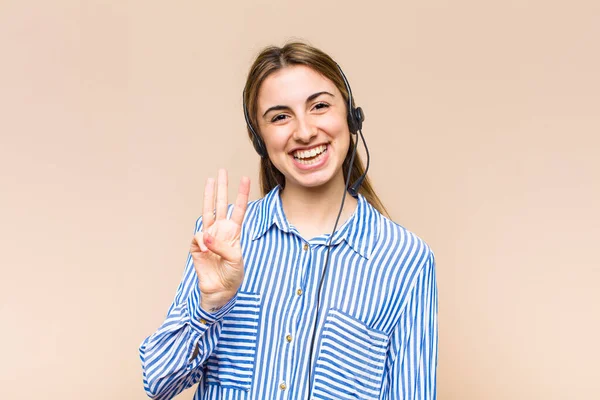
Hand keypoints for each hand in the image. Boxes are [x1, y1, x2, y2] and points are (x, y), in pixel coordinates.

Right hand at [190, 169, 249, 311]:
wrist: (220, 291)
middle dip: (222, 188)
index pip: (239, 210)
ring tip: (210, 180)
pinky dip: (202, 242)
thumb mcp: (235, 260)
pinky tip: (206, 251)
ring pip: (207, 212)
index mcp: (233, 233)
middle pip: (221, 204)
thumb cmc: (232, 276)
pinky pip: (198, 238)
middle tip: (222, 171)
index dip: (242, 195)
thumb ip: (222, 246)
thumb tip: (205, 236)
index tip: (245, 179)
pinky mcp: (197, 247)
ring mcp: (208, 237)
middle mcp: (221, 231)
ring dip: (208, 196)